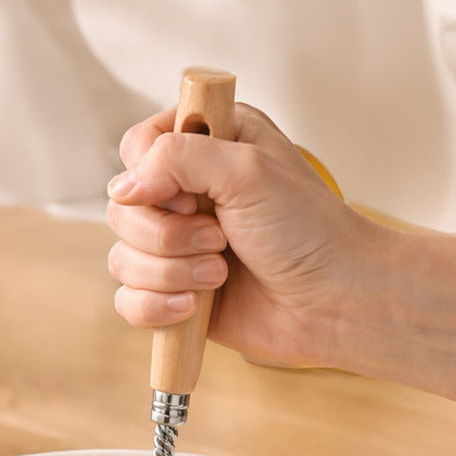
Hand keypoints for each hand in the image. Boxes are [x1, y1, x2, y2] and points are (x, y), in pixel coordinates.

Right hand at [106, 103, 381, 368]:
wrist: (333, 302)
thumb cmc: (308, 231)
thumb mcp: (247, 170)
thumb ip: (178, 157)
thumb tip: (122, 187)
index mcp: (209, 146)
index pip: (136, 148)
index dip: (149, 177)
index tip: (188, 197)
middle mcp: (188, 195)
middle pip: (122, 209)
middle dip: (166, 235)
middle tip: (219, 239)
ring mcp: (178, 249)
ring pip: (122, 259)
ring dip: (170, 273)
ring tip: (220, 275)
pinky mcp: (174, 295)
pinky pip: (129, 301)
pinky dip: (156, 308)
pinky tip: (193, 308)